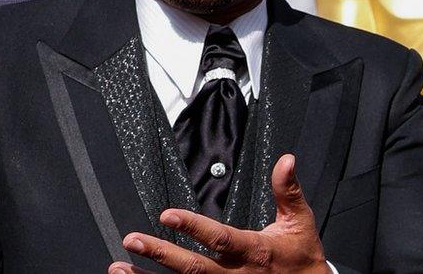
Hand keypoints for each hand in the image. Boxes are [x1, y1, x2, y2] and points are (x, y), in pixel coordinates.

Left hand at [109, 154, 328, 273]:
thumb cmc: (302, 258)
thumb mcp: (300, 222)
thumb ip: (287, 190)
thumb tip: (285, 160)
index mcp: (253, 251)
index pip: (219, 239)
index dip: (193, 227)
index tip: (167, 215)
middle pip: (193, 267)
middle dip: (160, 253)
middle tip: (133, 240)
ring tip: (121, 267)